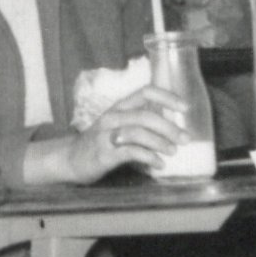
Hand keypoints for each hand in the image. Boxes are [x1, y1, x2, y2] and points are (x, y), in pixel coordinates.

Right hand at [66, 84, 188, 182]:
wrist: (70, 158)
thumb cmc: (101, 142)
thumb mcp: (119, 125)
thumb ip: (141, 123)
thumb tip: (173, 126)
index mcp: (119, 107)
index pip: (145, 92)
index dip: (167, 97)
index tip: (185, 107)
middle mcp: (112, 117)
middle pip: (145, 116)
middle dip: (169, 127)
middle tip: (185, 139)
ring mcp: (106, 135)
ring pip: (138, 133)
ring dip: (160, 142)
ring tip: (173, 151)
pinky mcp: (104, 154)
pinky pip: (130, 152)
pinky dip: (149, 158)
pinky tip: (159, 164)